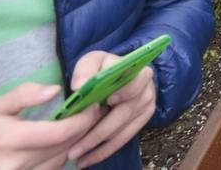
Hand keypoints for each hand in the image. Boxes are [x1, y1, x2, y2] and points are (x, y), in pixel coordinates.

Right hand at [0, 82, 100, 169]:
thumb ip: (25, 94)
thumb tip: (55, 90)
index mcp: (9, 140)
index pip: (58, 133)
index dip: (81, 120)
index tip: (92, 106)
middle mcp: (17, 163)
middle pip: (66, 145)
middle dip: (85, 127)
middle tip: (93, 111)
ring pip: (65, 157)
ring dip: (77, 140)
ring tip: (80, 124)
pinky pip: (57, 167)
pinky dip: (64, 153)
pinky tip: (64, 141)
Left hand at [65, 51, 156, 166]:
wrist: (115, 76)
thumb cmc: (101, 68)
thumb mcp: (92, 61)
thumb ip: (85, 70)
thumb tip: (80, 85)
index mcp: (136, 70)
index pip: (137, 80)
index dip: (125, 92)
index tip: (108, 101)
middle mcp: (146, 88)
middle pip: (125, 113)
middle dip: (98, 133)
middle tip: (75, 149)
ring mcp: (146, 104)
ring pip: (124, 130)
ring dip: (100, 147)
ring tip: (77, 158)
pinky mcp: (143, 118)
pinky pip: (125, 138)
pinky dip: (106, 150)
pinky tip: (89, 159)